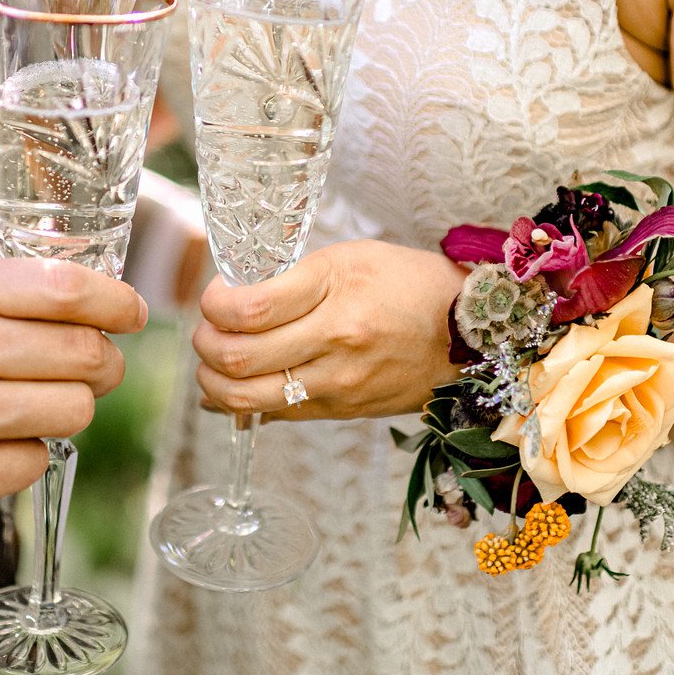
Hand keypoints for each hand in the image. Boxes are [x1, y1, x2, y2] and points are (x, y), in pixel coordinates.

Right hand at [0, 257, 146, 534]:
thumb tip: (85, 296)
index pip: (67, 290)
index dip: (117, 301)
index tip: (130, 312)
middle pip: (86, 354)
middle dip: (103, 362)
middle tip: (92, 366)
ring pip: (73, 411)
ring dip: (68, 407)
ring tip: (34, 402)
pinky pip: (35, 462)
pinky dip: (27, 452)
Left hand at [192, 240, 463, 421]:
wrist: (469, 332)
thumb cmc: (408, 283)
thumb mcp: (349, 258)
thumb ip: (291, 279)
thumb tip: (234, 302)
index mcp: (335, 290)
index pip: (249, 308)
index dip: (214, 304)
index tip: (216, 295)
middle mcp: (336, 341)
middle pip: (238, 359)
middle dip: (204, 344)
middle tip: (206, 329)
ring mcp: (339, 383)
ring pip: (247, 399)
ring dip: (213, 381)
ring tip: (214, 362)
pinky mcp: (341, 411)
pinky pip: (275, 416)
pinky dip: (240, 404)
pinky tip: (231, 387)